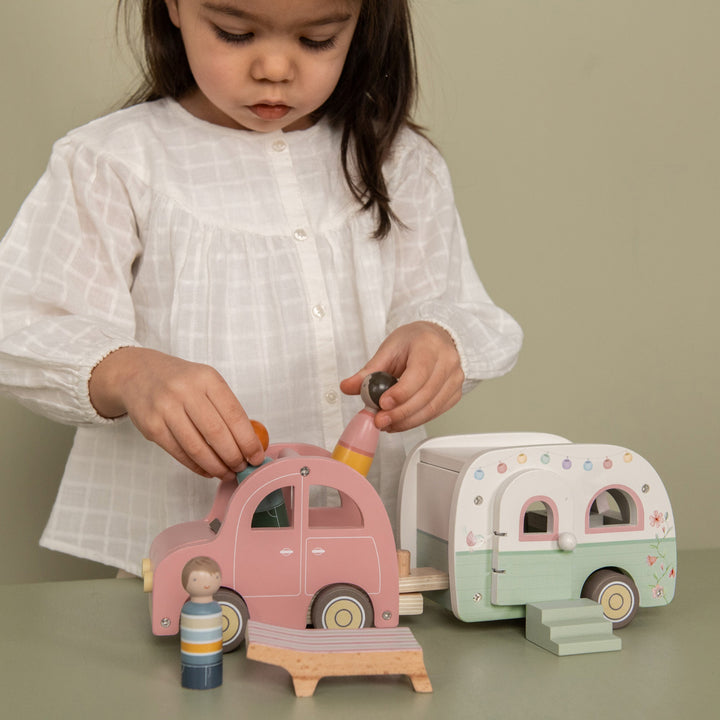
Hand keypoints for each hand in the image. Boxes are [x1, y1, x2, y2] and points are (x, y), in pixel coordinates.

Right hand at [89, 348, 264, 480]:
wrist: (138, 374)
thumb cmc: (180, 381)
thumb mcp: (206, 382)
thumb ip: (226, 407)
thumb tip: (249, 443)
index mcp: (207, 378)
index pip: (234, 415)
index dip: (248, 440)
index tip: (256, 456)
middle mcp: (186, 391)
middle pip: (216, 434)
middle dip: (234, 457)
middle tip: (242, 468)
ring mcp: (166, 408)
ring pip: (197, 448)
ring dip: (216, 466)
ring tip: (227, 472)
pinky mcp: (151, 426)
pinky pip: (179, 453)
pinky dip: (196, 466)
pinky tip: (207, 470)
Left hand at [340, 322, 463, 431]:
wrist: (435, 339)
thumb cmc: (414, 342)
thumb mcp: (388, 349)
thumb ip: (368, 371)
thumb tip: (348, 387)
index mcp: (430, 345)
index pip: (419, 373)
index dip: (401, 392)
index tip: (382, 403)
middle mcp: (447, 361)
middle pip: (425, 395)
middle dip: (400, 413)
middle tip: (380, 420)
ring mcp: (455, 378)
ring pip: (431, 408)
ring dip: (406, 421)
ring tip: (386, 423)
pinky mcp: (455, 393)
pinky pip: (435, 413)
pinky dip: (416, 421)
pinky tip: (400, 422)